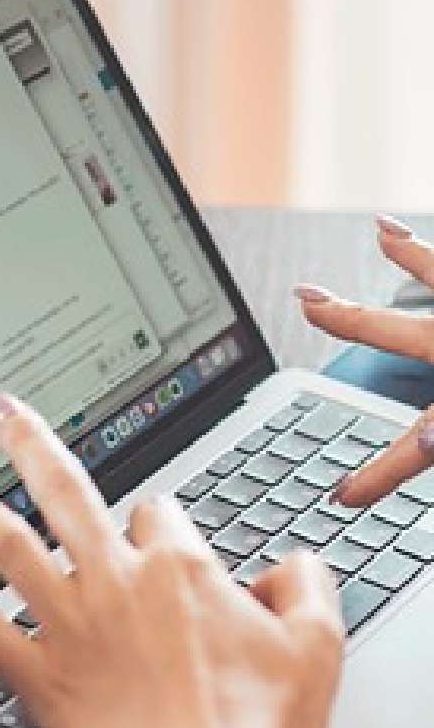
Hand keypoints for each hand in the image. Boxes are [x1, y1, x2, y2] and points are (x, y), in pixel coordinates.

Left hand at [0, 394, 342, 727]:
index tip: (161, 544)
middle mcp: (117, 585)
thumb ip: (307, 586)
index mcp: (179, 569)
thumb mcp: (318, 648)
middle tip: (5, 416)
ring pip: (16, 554)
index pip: (159, 514)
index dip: (161, 527)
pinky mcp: (44, 683)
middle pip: (66, 492)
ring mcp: (73, 631)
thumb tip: (291, 566)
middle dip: (31, 445)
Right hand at [295, 214, 433, 506]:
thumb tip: (385, 473)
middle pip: (399, 330)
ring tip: (385, 231)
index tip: (342, 496)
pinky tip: (422, 240)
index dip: (375, 476)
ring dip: (411, 254)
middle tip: (306, 300)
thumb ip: (428, 441)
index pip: (414, 448)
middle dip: (346, 317)